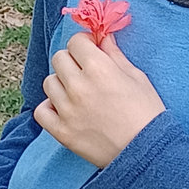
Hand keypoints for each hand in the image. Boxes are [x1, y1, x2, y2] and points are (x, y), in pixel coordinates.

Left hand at [34, 33, 164, 167]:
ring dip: (61, 82)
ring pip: (49, 82)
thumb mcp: (136, 76)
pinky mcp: (62, 131)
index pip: (76, 41)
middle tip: (85, 70)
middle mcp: (79, 86)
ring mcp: (67, 110)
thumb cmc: (147, 112)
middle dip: (73, 60)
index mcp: (99, 68)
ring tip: (77, 92)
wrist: (147, 152)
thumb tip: (103, 36)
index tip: (92, 49)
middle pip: (59, 58)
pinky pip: (41, 110)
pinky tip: (64, 108)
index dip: (85, 43)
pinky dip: (50, 107)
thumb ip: (115, 54)